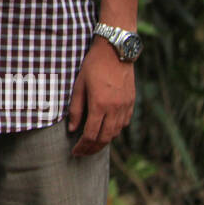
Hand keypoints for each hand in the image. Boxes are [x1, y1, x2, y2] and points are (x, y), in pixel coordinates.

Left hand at [67, 36, 134, 156]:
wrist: (115, 51)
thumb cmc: (93, 65)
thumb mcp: (79, 85)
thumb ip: (76, 109)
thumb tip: (72, 129)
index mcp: (100, 105)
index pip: (91, 134)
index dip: (82, 146)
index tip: (75, 152)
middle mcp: (115, 109)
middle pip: (105, 138)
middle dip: (93, 149)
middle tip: (83, 153)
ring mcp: (125, 106)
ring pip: (116, 132)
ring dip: (104, 141)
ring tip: (93, 144)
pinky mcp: (131, 101)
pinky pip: (124, 122)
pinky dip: (115, 130)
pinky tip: (107, 130)